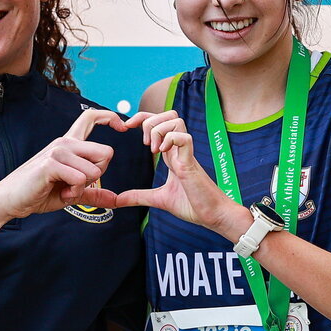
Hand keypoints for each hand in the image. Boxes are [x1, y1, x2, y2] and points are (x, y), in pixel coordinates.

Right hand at [0, 107, 128, 252]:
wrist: (11, 200)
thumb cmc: (39, 193)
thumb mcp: (71, 193)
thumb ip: (93, 193)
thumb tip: (116, 199)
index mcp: (69, 144)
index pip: (91, 117)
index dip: (110, 117)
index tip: (122, 127)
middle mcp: (65, 142)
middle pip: (106, 152)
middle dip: (99, 175)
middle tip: (78, 184)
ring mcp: (58, 151)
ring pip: (95, 170)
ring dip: (83, 188)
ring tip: (64, 190)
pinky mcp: (51, 163)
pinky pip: (81, 179)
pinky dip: (74, 192)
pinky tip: (60, 193)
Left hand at [89, 110, 240, 235]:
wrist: (212, 216)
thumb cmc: (192, 205)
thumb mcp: (159, 199)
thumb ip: (139, 197)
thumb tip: (118, 200)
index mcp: (171, 154)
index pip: (159, 122)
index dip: (143, 118)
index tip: (127, 127)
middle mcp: (179, 150)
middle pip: (169, 114)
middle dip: (150, 120)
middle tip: (144, 142)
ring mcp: (186, 154)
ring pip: (176, 120)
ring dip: (159, 130)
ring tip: (154, 150)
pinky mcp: (191, 163)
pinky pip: (184, 138)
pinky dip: (171, 140)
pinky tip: (163, 153)